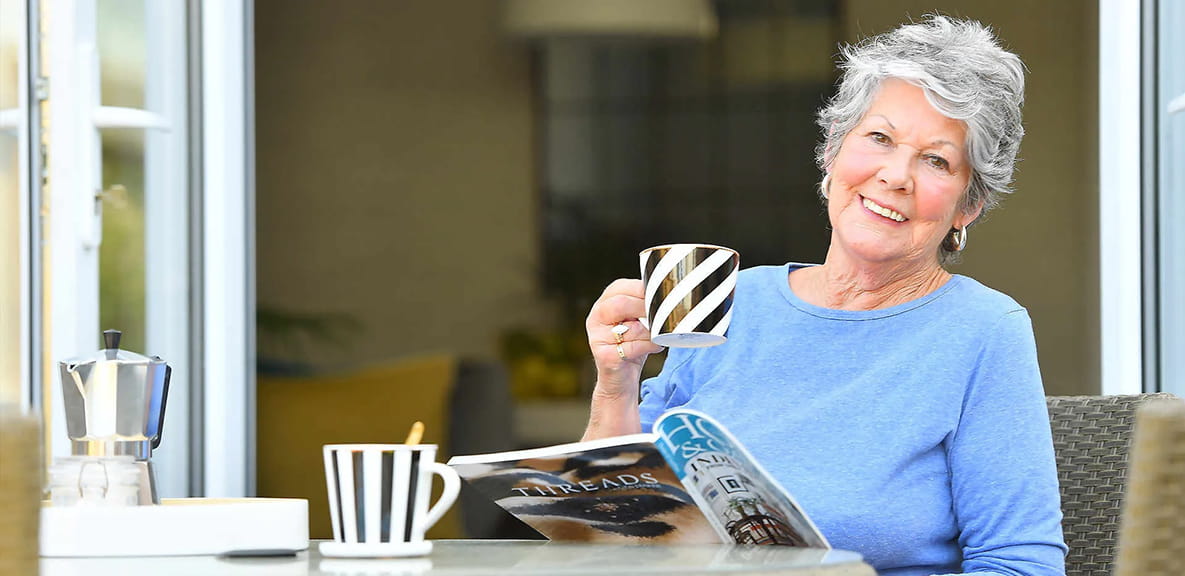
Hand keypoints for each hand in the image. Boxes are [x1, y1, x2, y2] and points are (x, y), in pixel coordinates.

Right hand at [585, 279, 662, 400]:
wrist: (620, 378)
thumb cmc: (632, 344)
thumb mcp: (636, 319)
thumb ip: (644, 304)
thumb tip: (666, 293)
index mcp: (603, 303)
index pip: (620, 287)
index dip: (642, 289)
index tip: (660, 294)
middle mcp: (595, 318)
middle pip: (620, 304)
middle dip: (646, 308)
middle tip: (663, 314)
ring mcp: (597, 338)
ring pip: (630, 327)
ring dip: (652, 331)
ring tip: (661, 334)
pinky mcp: (605, 357)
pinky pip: (633, 347)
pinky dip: (650, 346)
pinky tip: (656, 346)